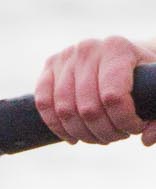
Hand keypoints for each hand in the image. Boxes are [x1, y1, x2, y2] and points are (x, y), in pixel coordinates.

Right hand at [35, 35, 155, 145]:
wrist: (129, 57)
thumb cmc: (146, 78)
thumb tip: (145, 140)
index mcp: (117, 48)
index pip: (113, 97)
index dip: (124, 121)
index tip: (136, 128)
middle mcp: (87, 48)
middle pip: (87, 107)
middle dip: (104, 131)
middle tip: (117, 135)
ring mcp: (65, 56)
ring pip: (64, 109)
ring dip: (82, 133)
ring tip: (99, 136)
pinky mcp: (49, 66)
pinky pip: (43, 102)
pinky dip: (56, 125)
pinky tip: (73, 136)